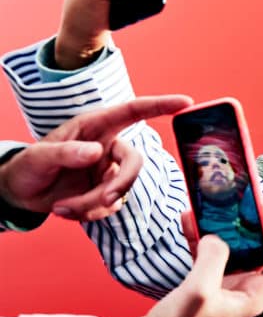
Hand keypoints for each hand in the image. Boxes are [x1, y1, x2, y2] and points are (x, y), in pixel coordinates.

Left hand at [0, 95, 192, 220]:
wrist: (22, 193)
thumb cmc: (29, 165)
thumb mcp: (39, 157)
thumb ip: (66, 153)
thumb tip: (97, 152)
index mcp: (95, 127)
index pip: (133, 111)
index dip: (161, 105)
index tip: (185, 103)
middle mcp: (108, 146)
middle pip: (135, 162)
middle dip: (120, 183)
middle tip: (103, 199)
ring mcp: (109, 170)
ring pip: (121, 190)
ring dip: (92, 204)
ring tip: (62, 206)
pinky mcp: (108, 192)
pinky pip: (111, 207)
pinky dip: (89, 213)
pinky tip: (67, 209)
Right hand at [126, 202, 262, 316]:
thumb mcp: (200, 290)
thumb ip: (214, 257)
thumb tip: (215, 238)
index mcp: (255, 294)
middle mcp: (245, 288)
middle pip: (261, 247)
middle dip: (251, 222)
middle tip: (242, 201)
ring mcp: (226, 284)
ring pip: (234, 246)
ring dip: (223, 225)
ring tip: (213, 205)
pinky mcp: (206, 282)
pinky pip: (209, 252)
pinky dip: (201, 235)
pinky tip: (189, 220)